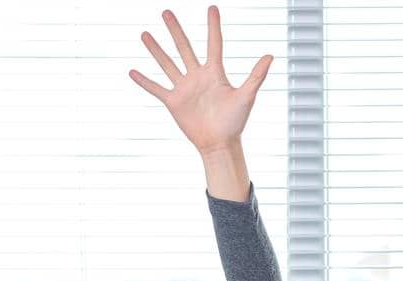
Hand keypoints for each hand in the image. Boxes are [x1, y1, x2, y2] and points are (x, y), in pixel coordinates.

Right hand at [130, 7, 271, 156]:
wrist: (220, 144)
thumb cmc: (235, 122)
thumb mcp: (246, 96)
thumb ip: (256, 76)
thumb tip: (270, 55)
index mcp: (215, 73)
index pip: (213, 44)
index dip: (213, 26)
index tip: (212, 8)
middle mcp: (198, 77)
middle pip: (184, 48)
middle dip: (175, 30)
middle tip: (166, 12)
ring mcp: (184, 88)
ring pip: (167, 64)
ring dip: (156, 50)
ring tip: (145, 34)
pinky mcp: (174, 102)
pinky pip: (156, 88)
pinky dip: (144, 81)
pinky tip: (132, 71)